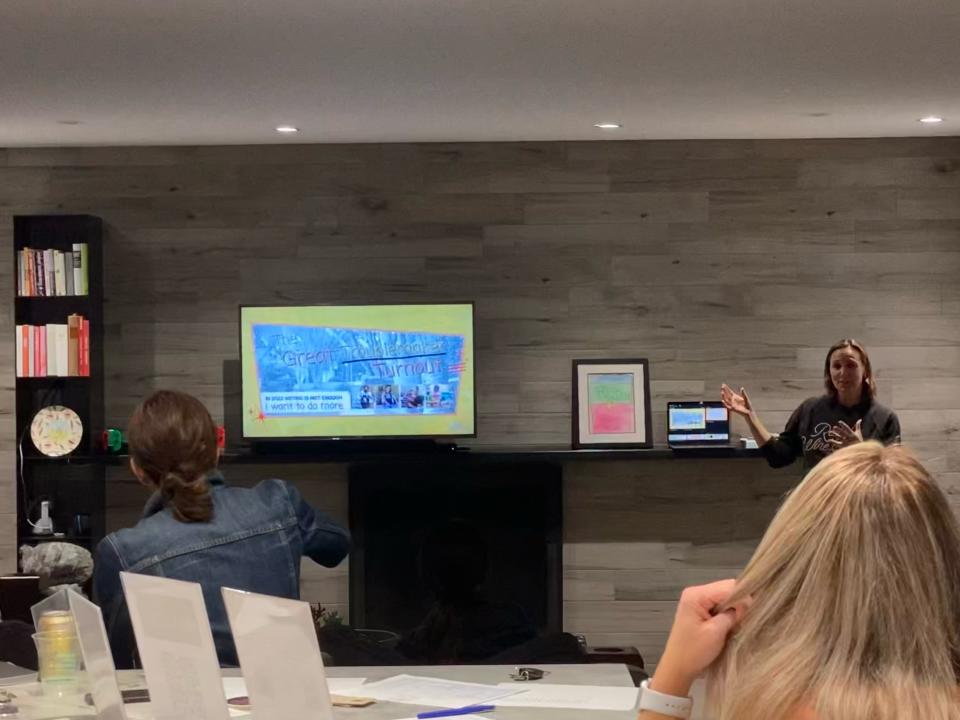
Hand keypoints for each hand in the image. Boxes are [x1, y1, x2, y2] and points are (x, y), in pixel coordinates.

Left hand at [651, 580, 748, 696]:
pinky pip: (719, 605)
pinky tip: (733, 623)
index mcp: (696, 595)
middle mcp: (696, 592)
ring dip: (734, 608)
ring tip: (741, 621)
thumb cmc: (695, 651)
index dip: (743, 597)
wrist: (678, 667)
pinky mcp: (700, 610)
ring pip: (724, 597)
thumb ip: (732, 614)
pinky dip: (728, 613)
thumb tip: (747, 603)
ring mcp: (697, 601)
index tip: (755, 611)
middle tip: (748, 618)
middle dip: (739, 602)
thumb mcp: (716, 632)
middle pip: (726, 589)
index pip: (727, 586)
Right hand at [720, 384, 753, 417]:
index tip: (723, 384)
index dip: (727, 388)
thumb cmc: (748, 405)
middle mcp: (733, 400)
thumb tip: (742, 388)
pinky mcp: (733, 409)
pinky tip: (723, 400)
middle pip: (727, 394)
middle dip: (724, 390)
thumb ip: (743, 394)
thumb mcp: (746, 398)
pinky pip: (727, 406)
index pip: (730, 392)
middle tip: (722, 386)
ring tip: (722, 392)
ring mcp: (732, 404)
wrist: (749, 412)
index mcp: (736, 397)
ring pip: (726, 400)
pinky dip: (724, 404)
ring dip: (723, 396)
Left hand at [827, 419, 861, 448]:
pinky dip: (833, 441)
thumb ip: (858, 426)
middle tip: (834, 427)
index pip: (847, 428)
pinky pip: (837, 443)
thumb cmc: (858, 441)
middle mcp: (849, 438)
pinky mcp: (843, 446)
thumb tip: (860, 419)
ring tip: (830, 432)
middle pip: (843, 433)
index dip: (843, 425)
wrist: (859, 450)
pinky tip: (829, 440)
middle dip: (838, 430)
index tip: (839, 422)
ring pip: (839, 437)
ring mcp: (846, 442)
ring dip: (834, 435)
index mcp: (853, 434)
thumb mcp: (858, 433)